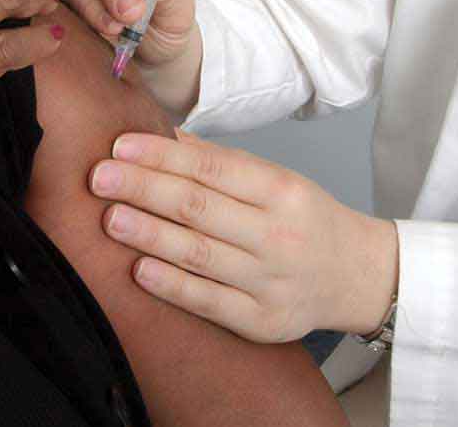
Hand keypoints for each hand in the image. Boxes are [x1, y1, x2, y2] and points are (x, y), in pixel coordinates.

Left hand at [88, 130, 397, 342]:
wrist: (358, 276)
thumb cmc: (302, 218)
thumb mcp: (273, 179)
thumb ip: (217, 161)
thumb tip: (157, 134)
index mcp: (280, 190)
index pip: (211, 167)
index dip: (161, 155)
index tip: (118, 145)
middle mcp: (278, 235)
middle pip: (199, 208)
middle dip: (143, 188)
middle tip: (98, 176)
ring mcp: (271, 281)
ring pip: (200, 254)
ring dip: (149, 234)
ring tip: (109, 218)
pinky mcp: (264, 322)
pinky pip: (210, 303)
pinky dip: (172, 286)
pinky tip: (139, 269)